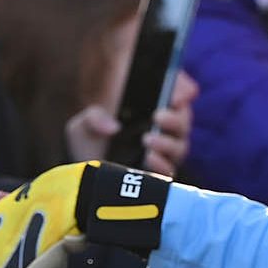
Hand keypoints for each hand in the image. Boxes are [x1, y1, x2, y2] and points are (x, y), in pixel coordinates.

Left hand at [64, 72, 197, 176]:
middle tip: (157, 116)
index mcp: (152, 109)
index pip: (177, 95)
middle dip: (174, 119)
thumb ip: (93, 117)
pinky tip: (150, 158)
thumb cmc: (90, 141)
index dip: (182, 91)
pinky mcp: (159, 175)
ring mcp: (164, 154)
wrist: (85, 173)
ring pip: (180, 146)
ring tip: (148, 140)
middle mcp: (164, 130)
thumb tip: (113, 127)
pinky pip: (170, 170)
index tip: (174, 94)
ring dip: (167, 142)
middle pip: (183, 121)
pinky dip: (162, 164)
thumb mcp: (84, 124)